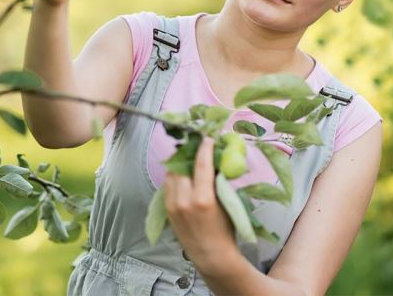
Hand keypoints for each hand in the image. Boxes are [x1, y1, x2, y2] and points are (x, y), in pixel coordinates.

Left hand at [163, 137, 237, 273]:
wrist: (211, 254)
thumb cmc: (225, 229)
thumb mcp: (226, 202)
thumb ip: (218, 181)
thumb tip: (214, 158)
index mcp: (203, 199)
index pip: (201, 165)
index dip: (204, 148)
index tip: (207, 138)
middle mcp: (184, 200)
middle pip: (181, 166)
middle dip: (188, 154)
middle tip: (196, 147)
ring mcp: (172, 205)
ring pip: (171, 174)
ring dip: (179, 165)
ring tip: (188, 159)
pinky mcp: (166, 209)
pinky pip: (168, 185)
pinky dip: (174, 177)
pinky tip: (182, 175)